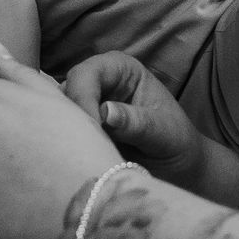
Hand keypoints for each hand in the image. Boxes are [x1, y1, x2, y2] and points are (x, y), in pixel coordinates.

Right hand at [62, 52, 205, 188]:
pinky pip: (61, 133)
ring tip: (83, 155)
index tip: (94, 128)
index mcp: (122, 69)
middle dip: (72, 117)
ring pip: (58, 113)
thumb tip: (106, 113)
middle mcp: (99, 83)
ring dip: (67, 133)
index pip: (89, 73)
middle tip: (84, 146)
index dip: (84, 97)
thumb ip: (138, 122)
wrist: (180, 168)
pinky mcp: (80, 129)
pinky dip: (65, 145)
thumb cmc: (177, 142)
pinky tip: (79, 160)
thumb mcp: (164, 132)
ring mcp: (86, 106)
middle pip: (66, 90)